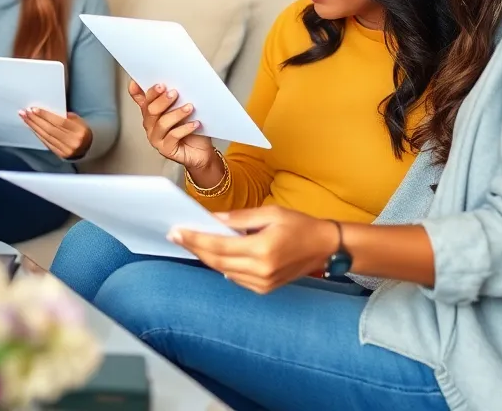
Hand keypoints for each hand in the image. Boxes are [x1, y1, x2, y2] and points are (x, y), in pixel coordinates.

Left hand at [20, 107, 92, 158]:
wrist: (88, 146)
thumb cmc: (81, 129)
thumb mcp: (78, 120)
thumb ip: (65, 116)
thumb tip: (45, 112)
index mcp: (80, 131)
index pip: (60, 122)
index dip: (46, 116)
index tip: (34, 109)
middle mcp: (73, 142)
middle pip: (50, 129)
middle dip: (36, 120)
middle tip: (25, 112)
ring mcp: (66, 150)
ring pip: (46, 137)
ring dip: (33, 126)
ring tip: (25, 118)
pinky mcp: (60, 155)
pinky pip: (46, 143)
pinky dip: (38, 134)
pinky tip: (31, 127)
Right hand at [128, 81, 216, 168]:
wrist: (201, 152)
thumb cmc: (192, 129)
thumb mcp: (184, 109)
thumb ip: (177, 97)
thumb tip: (177, 82)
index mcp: (152, 112)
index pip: (141, 99)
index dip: (137, 90)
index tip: (142, 82)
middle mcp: (151, 125)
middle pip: (150, 110)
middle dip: (162, 100)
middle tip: (174, 92)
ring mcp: (156, 138)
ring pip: (162, 123)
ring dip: (176, 113)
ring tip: (189, 107)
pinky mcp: (166, 149)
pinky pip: (173, 136)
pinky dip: (185, 128)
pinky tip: (194, 124)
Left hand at [168, 206, 337, 292]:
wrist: (325, 247)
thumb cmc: (300, 226)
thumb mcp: (270, 213)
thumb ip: (239, 218)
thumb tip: (212, 219)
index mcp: (262, 249)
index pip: (218, 246)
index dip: (194, 239)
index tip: (176, 231)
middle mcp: (261, 270)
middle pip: (216, 260)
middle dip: (194, 247)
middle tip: (175, 235)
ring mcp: (262, 283)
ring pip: (223, 270)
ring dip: (205, 256)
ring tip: (190, 241)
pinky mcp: (264, 289)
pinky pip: (234, 277)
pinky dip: (222, 264)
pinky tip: (214, 252)